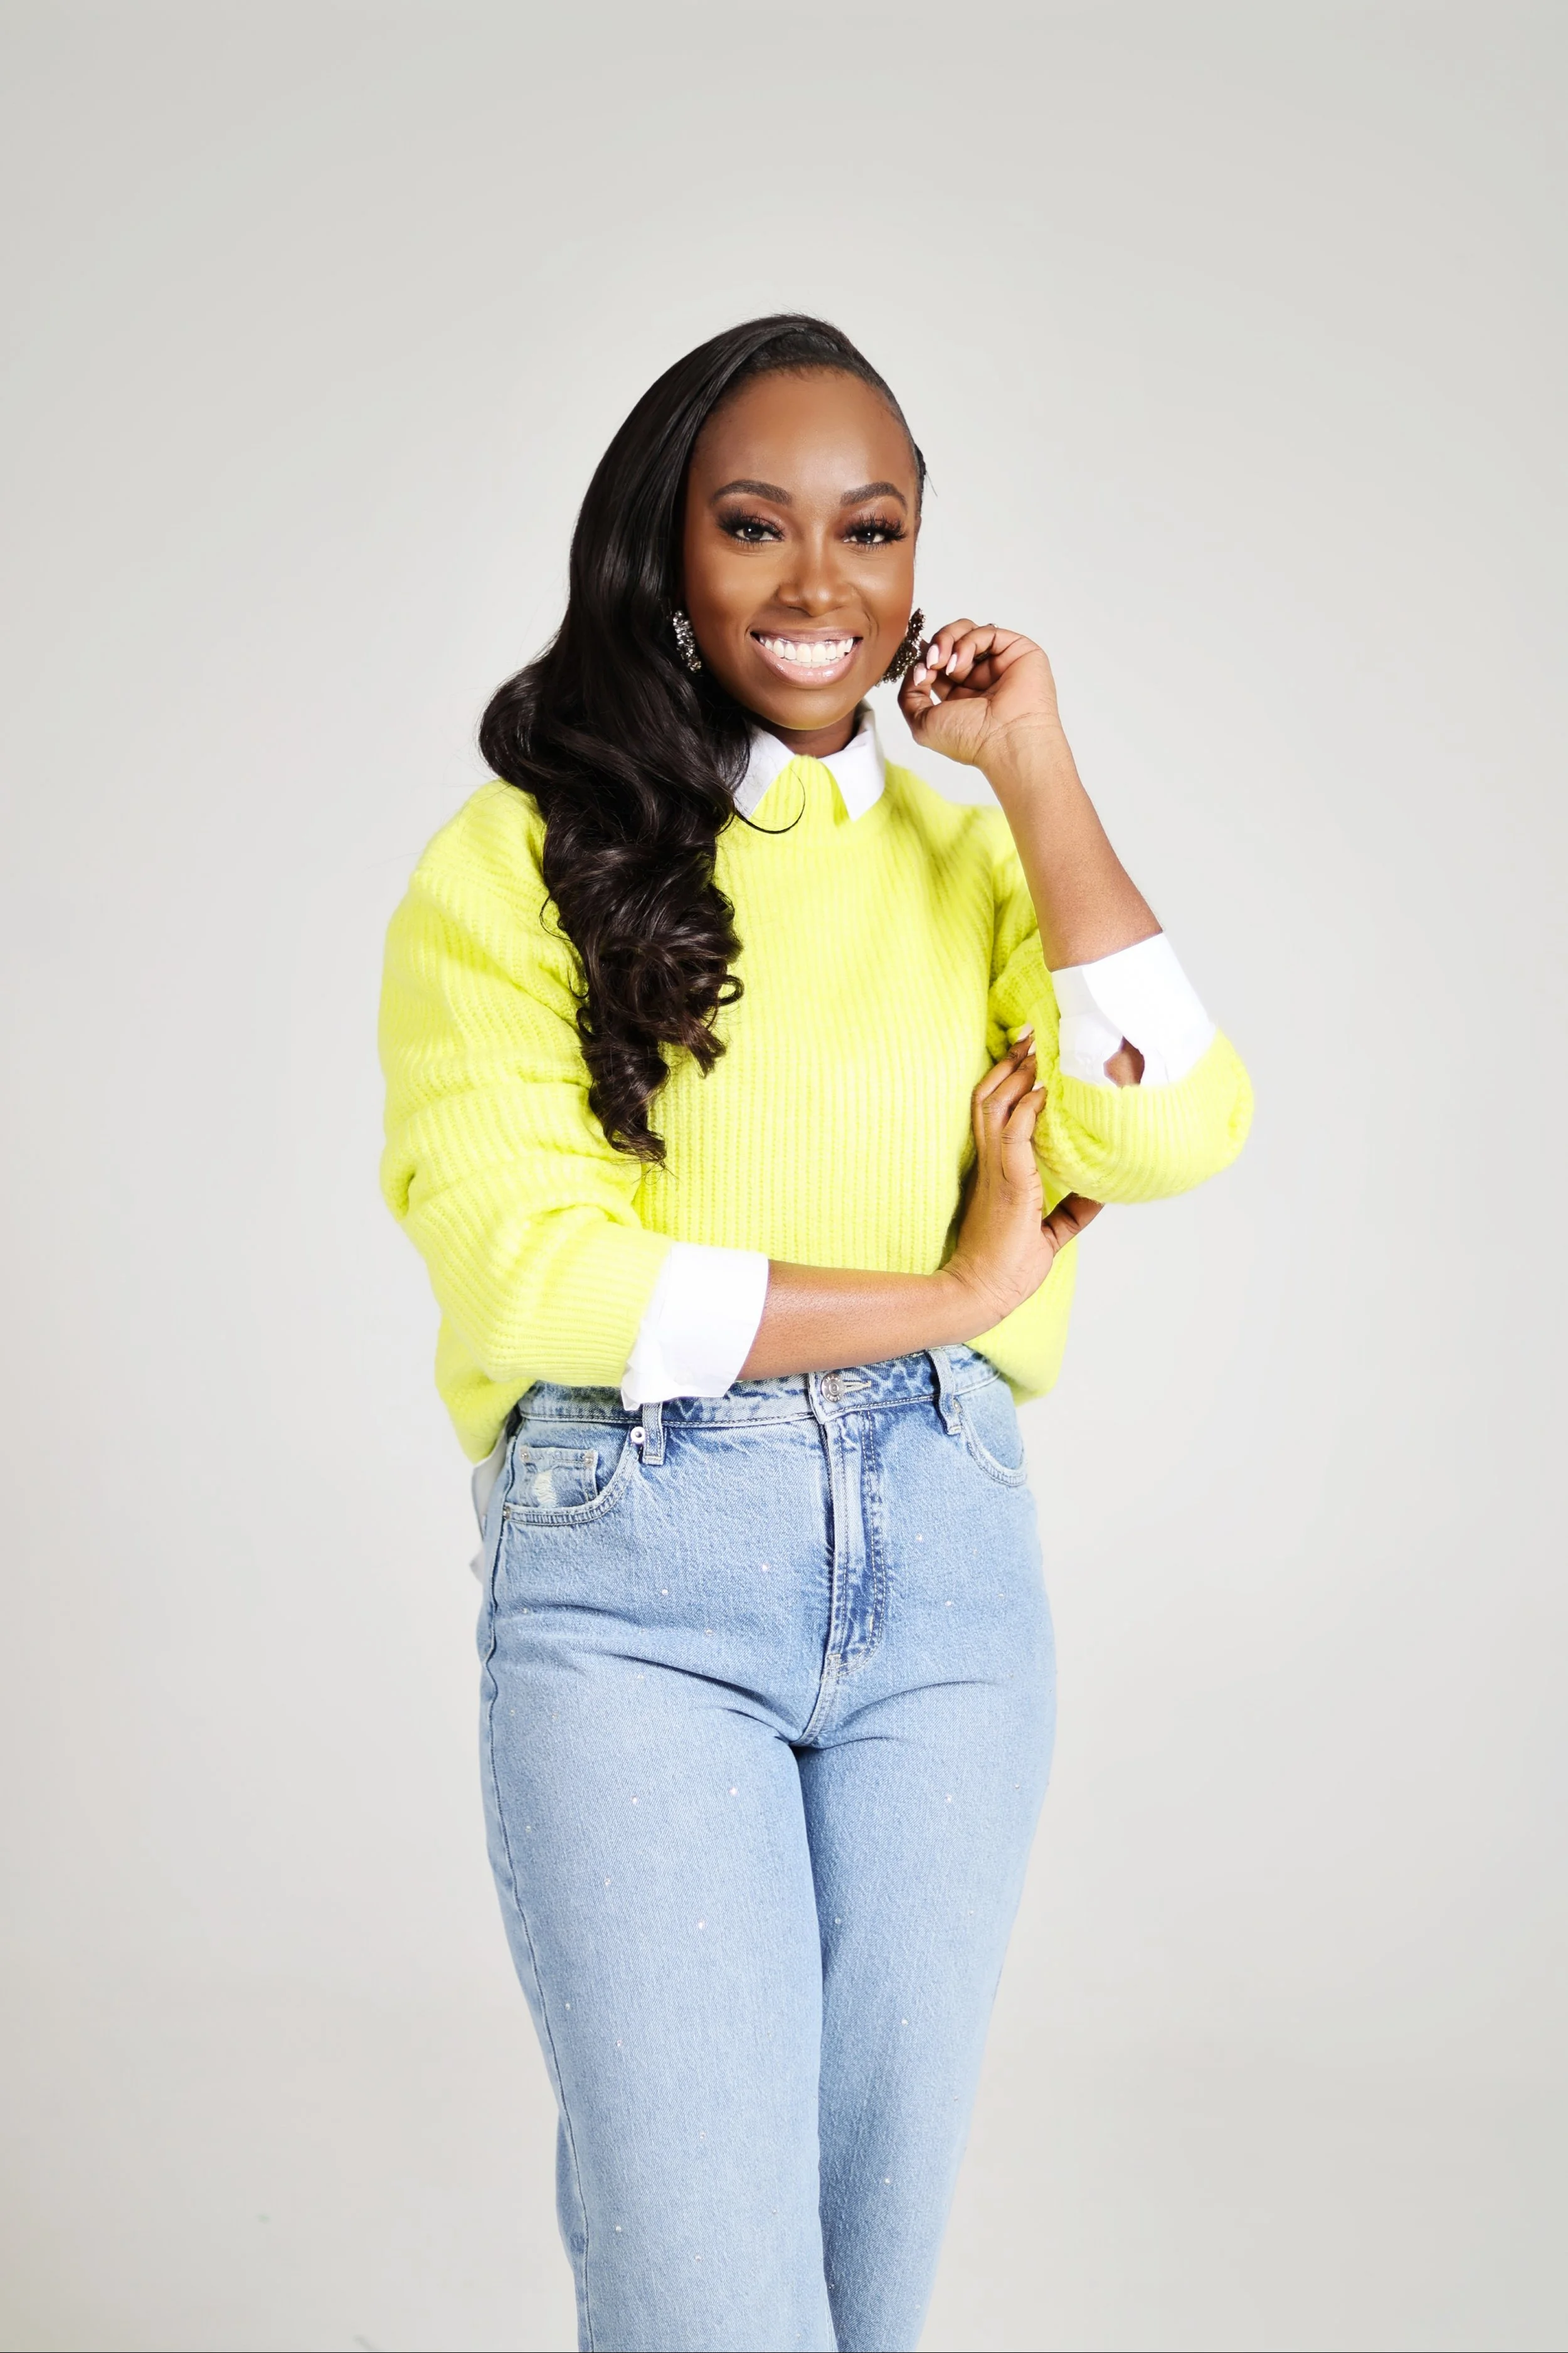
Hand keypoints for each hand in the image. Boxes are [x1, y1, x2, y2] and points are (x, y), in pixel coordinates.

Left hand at [898, 619, 1063, 773]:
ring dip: (947, 639)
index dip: (923, 661)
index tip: (920, 673)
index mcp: (959, 697)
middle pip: (950, 643)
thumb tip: (917, 669)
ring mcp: (998, 663)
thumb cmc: (970, 740)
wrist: (1007, 741)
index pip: (936, 665)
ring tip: (942, 660)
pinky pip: (987, 632)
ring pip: (967, 631)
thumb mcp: (922, 723)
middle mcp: (979, 678)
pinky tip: (960, 663)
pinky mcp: (1016, 650)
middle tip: (931, 662)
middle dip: (935, 647)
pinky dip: (967, 642)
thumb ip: (909, 695)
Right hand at [942, 1038, 1101, 1333]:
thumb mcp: (1050, 1233)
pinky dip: (1026, 1110)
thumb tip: (1100, 1192)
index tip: (1028, 1056)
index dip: (1007, 1081)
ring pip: (996, 1107)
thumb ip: (1072, 1209)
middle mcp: (991, 1163)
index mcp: (996, 1170)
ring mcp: (996, 1170)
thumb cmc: (1007, 1266)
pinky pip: (1012, 1135)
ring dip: (1016, 1077)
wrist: (982, 1292)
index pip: (994, 1113)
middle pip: (990, 1098)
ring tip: (1034, 1051)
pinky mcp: (1007, 1183)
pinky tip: (1042, 1092)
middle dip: (1010, 1065)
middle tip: (1030, 1037)